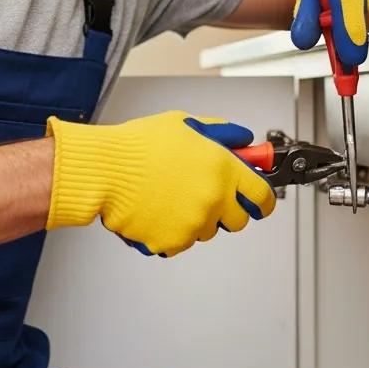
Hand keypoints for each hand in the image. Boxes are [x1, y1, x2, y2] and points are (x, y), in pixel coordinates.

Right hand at [45, 110, 275, 256]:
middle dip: (227, 208)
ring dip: (196, 218)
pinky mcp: (173, 242)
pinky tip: (156, 209)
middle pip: (239, 220)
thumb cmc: (139, 146)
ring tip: (169, 195)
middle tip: (205, 194)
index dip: (262, 199)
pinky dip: (171, 231)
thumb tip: (243, 139)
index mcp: (223, 169)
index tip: (259, 200)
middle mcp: (214, 199)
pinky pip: (181, 242)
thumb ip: (222, 133)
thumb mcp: (186, 124)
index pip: (263, 196)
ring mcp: (194, 224)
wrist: (105, 170)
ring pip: (207, 230)